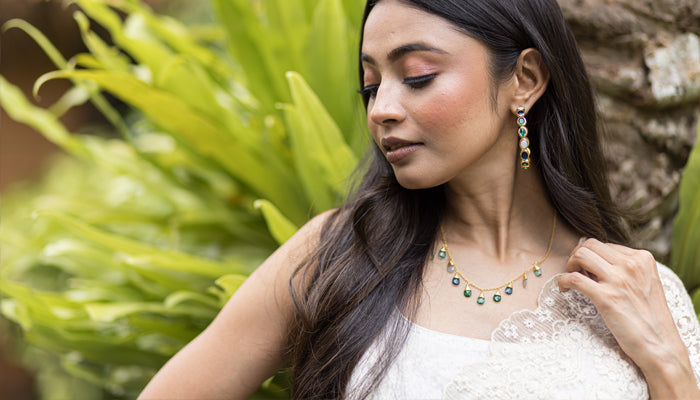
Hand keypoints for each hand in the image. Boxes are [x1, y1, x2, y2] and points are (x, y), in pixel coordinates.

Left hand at [558, 239, 698, 398]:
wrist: (659, 345)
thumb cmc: (649, 317)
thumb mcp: (645, 283)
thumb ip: (627, 269)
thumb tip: (596, 260)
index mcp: (642, 259)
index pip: (604, 244)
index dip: (591, 256)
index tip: (588, 270)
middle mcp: (631, 265)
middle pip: (589, 245)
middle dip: (577, 256)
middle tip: (575, 271)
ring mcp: (619, 280)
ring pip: (580, 255)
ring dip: (569, 265)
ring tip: (571, 279)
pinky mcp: (606, 297)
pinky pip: (574, 278)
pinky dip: (563, 281)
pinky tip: (565, 290)